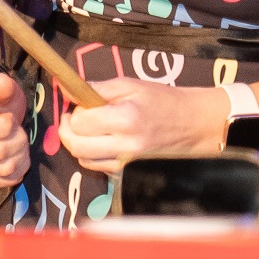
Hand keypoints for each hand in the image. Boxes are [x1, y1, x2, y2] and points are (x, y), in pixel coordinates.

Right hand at [0, 71, 30, 188]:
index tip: (10, 119)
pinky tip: (15, 158)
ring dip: (21, 157)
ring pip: (3, 168)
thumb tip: (2, 84)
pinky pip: (1, 182)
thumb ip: (3, 85)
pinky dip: (16, 172)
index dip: (4, 127)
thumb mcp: (1, 89)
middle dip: (18, 142)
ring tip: (20, 145)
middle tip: (20, 133)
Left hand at [53, 78, 229, 174]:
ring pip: (82, 159)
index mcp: (126, 119)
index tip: (81, 103)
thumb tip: (65, 87)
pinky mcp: (127, 172)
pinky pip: (95, 166)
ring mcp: (127, 163)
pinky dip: (89, 154)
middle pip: (76, 145)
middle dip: (68, 129)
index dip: (75, 111)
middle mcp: (126, 146)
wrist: (193, 124)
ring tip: (88, 127)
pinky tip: (98, 140)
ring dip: (76, 142)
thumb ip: (95, 88)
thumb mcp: (130, 85)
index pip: (80, 122)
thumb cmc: (162, 101)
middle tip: (73, 117)